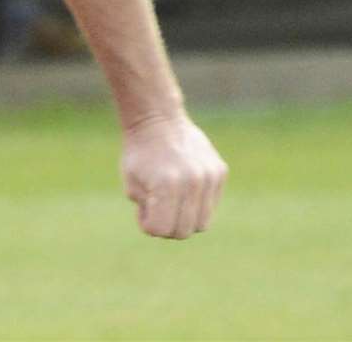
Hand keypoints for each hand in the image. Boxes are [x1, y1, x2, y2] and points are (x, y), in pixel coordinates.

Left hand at [121, 113, 227, 238]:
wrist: (157, 120)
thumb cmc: (139, 153)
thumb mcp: (132, 184)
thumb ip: (147, 212)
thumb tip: (164, 230)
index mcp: (165, 186)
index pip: (161, 229)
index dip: (149, 225)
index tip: (143, 210)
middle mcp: (191, 182)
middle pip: (184, 231)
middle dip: (168, 225)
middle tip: (157, 207)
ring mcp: (209, 177)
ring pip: (202, 222)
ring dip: (185, 217)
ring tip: (171, 198)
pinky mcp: (220, 172)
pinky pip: (211, 204)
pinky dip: (197, 202)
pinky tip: (184, 184)